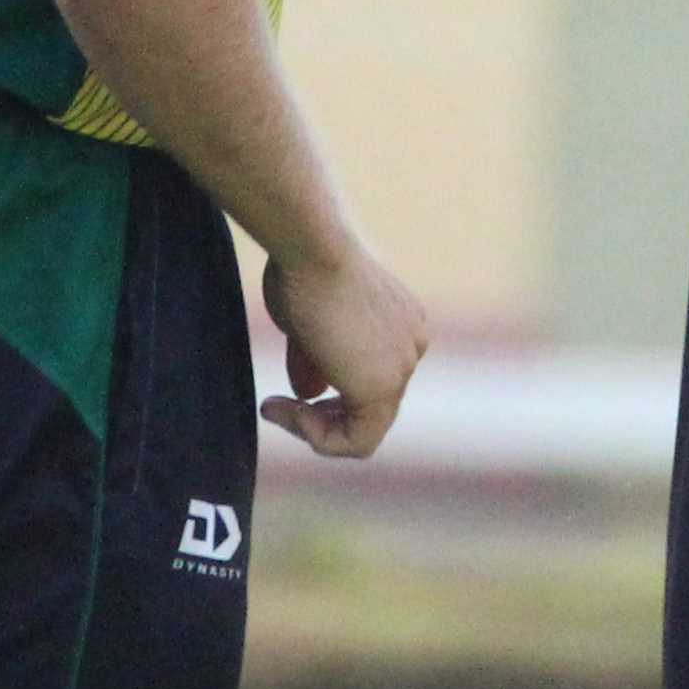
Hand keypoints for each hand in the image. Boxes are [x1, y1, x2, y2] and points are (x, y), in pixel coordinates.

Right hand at [258, 238, 428, 457]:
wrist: (313, 248)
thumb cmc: (304, 270)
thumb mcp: (307, 323)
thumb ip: (316, 362)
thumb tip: (309, 394)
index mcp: (401, 326)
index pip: (369, 381)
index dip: (326, 399)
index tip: (284, 393)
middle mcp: (411, 346)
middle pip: (370, 408)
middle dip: (321, 416)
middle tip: (279, 406)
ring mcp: (403, 366)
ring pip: (364, 430)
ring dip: (314, 428)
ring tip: (277, 407)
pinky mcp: (384, 385)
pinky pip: (358, 440)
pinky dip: (318, 437)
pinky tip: (284, 410)